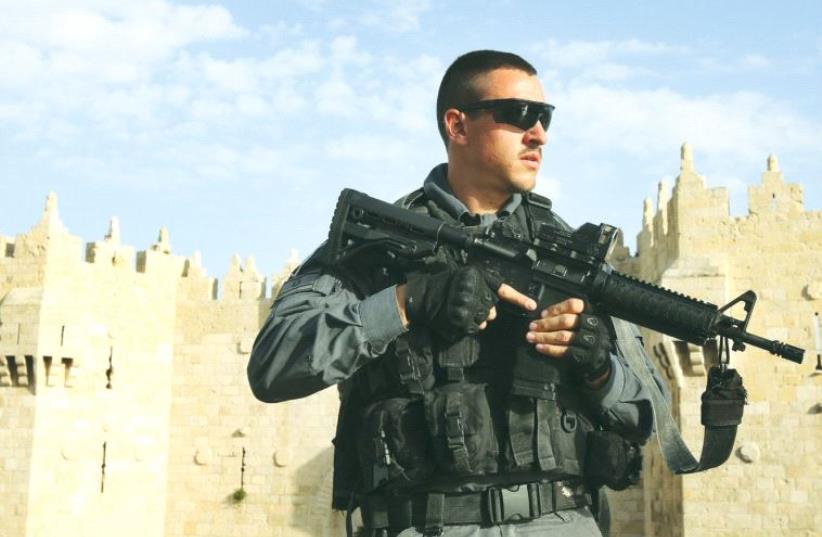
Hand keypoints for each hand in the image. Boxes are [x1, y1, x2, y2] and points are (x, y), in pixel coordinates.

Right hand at [396, 266, 535, 338]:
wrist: (420, 297)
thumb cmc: (441, 286)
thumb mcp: (464, 278)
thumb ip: (482, 287)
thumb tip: (495, 302)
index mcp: (477, 279)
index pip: (503, 290)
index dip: (518, 298)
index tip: (531, 306)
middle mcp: (475, 293)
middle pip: (491, 310)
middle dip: (483, 310)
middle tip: (467, 304)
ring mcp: (468, 308)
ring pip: (483, 320)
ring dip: (474, 318)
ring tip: (459, 310)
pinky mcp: (462, 321)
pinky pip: (473, 328)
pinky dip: (467, 325)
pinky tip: (457, 318)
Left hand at [526, 298, 611, 383]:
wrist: (600, 360)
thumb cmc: (586, 336)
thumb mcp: (583, 322)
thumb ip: (568, 315)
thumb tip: (543, 315)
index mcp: (591, 313)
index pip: (574, 305)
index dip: (556, 308)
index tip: (542, 314)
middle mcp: (593, 326)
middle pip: (567, 321)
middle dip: (546, 324)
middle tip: (532, 326)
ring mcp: (590, 341)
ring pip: (564, 337)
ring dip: (544, 337)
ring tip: (531, 337)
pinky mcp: (586, 355)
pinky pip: (565, 351)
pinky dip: (550, 349)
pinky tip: (539, 347)